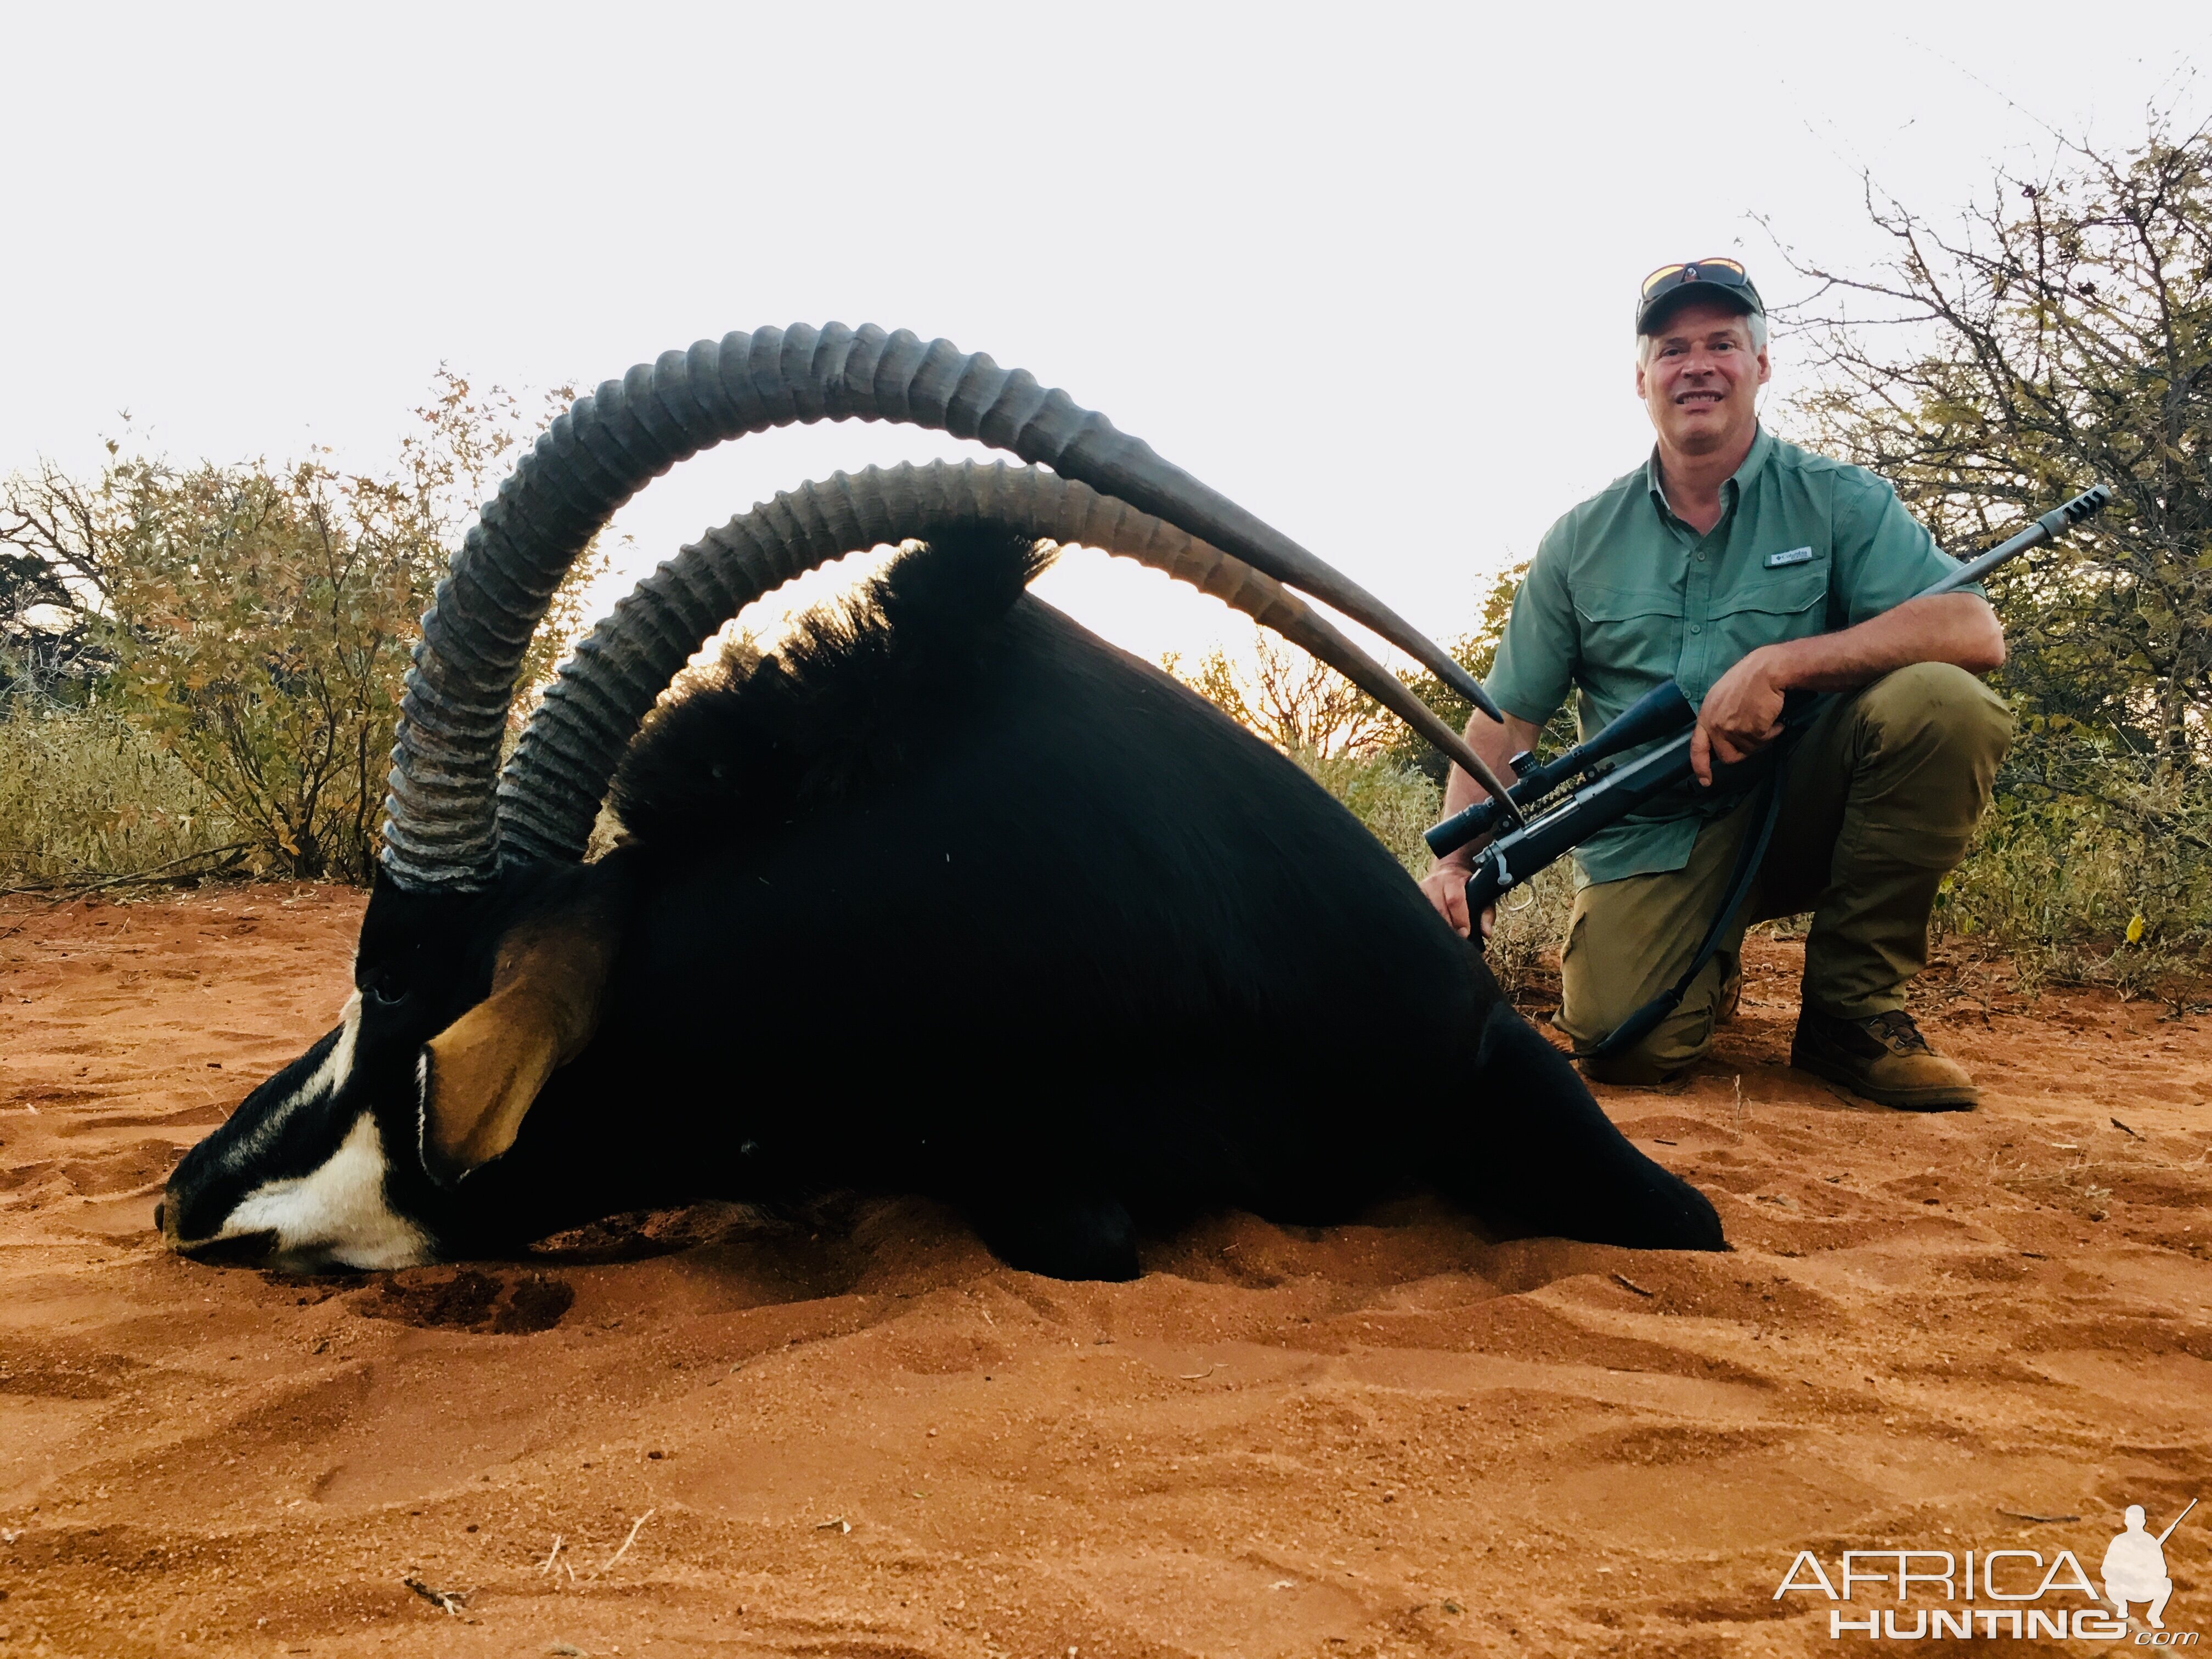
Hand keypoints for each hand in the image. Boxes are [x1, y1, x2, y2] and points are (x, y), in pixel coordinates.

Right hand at [1419, 862, 1495, 940]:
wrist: (1449, 870)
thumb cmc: (1467, 886)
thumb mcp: (1481, 895)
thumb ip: (1486, 914)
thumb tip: (1486, 932)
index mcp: (1453, 880)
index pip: (1455, 900)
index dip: (1459, 919)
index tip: (1465, 933)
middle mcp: (1435, 883)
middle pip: (1439, 909)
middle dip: (1448, 927)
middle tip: (1455, 940)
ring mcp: (1422, 889)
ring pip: (1427, 913)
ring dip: (1436, 927)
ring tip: (1444, 937)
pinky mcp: (1415, 895)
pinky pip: (1419, 913)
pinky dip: (1426, 924)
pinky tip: (1433, 931)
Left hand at [1690, 645, 1787, 784]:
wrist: (1766, 670)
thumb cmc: (1747, 679)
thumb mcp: (1721, 698)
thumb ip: (1717, 719)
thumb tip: (1723, 738)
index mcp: (1706, 716)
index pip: (1697, 748)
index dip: (1700, 766)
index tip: (1705, 781)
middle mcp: (1716, 725)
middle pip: (1728, 757)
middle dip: (1743, 751)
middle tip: (1755, 735)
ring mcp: (1733, 729)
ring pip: (1749, 750)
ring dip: (1761, 738)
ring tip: (1765, 718)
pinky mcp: (1752, 731)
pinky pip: (1764, 741)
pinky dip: (1772, 732)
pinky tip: (1774, 719)